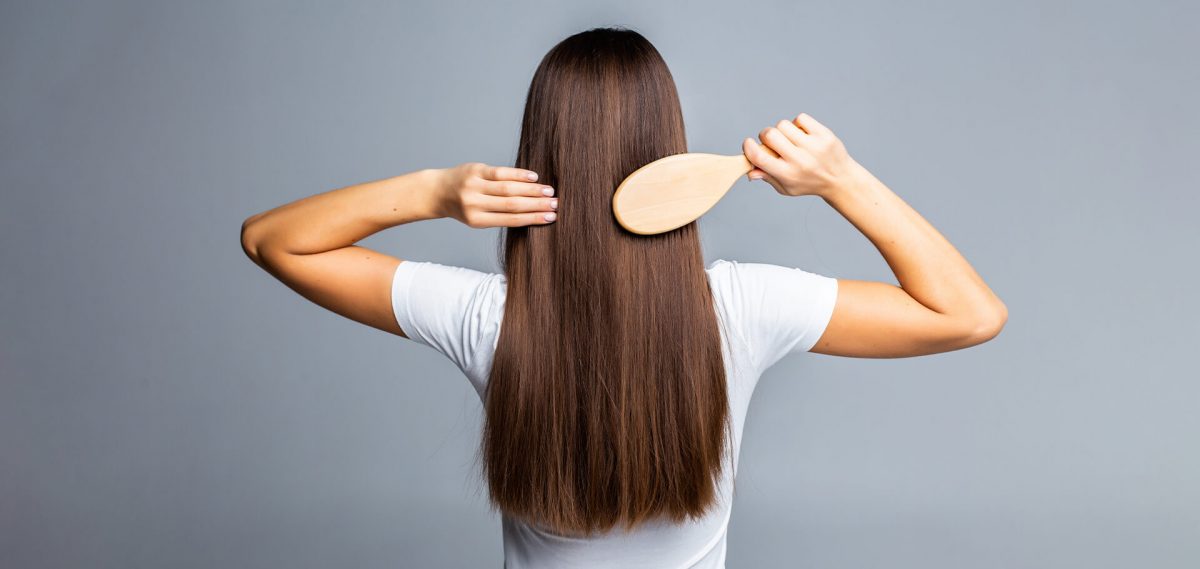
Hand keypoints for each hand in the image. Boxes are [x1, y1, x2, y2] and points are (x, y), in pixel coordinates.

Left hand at [434, 162, 557, 227]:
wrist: (438, 191)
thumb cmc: (464, 207)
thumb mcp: (478, 217)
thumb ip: (501, 214)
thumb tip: (534, 212)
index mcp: (477, 220)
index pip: (510, 219)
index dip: (532, 219)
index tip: (551, 218)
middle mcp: (475, 204)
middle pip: (512, 204)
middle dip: (536, 205)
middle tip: (556, 205)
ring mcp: (474, 186)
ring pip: (508, 188)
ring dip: (532, 190)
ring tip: (549, 192)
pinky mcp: (475, 170)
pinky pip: (500, 172)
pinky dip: (519, 175)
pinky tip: (534, 178)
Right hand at [742, 113, 862, 198]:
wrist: (841, 179)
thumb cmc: (809, 183)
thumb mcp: (786, 188)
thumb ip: (767, 177)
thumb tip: (749, 170)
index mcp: (787, 174)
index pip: (759, 157)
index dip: (748, 147)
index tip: (748, 143)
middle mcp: (799, 160)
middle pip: (769, 135)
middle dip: (765, 135)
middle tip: (771, 142)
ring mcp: (813, 146)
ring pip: (783, 124)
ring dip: (782, 130)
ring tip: (790, 139)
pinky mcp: (824, 134)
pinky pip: (800, 118)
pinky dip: (798, 124)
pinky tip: (802, 134)